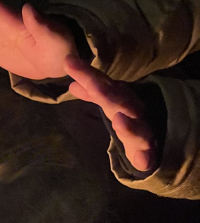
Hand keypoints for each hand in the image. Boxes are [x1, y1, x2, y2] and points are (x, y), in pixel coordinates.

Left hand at [64, 55, 155, 171]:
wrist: (154, 145)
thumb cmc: (128, 121)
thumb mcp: (110, 106)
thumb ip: (93, 95)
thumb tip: (73, 84)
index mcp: (120, 100)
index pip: (102, 84)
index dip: (87, 74)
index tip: (69, 63)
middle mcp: (133, 112)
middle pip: (119, 102)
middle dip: (106, 94)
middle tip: (93, 85)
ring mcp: (141, 132)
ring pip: (136, 128)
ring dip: (128, 125)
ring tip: (119, 120)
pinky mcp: (147, 153)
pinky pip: (147, 155)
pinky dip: (144, 157)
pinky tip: (141, 159)